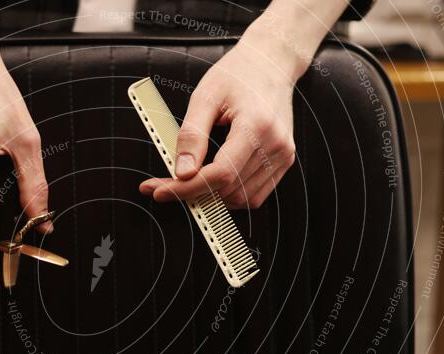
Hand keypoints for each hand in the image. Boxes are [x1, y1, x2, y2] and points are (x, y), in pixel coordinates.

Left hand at [139, 27, 301, 209]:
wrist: (270, 64)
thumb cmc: (238, 75)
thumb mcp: (205, 96)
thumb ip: (191, 135)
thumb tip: (181, 172)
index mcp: (256, 125)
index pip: (220, 173)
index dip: (186, 188)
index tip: (160, 191)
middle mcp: (275, 145)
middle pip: (228, 189)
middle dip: (193, 191)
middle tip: (167, 183)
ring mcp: (283, 156)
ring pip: (241, 198)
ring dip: (212, 196)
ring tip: (191, 179)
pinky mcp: (284, 162)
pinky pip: (254, 196)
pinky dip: (230, 194)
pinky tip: (214, 180)